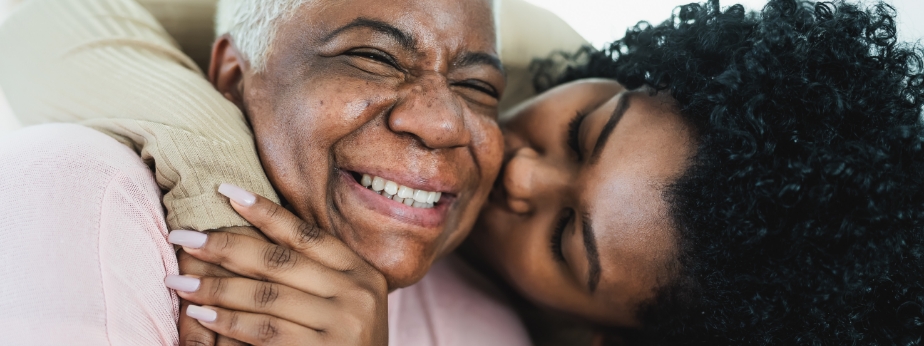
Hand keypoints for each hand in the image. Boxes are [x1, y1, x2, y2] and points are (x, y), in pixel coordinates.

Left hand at [166, 184, 388, 345]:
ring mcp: (342, 326)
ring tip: (180, 281)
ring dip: (216, 287)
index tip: (225, 192)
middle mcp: (356, 295)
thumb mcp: (346, 304)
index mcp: (363, 274)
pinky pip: (265, 332)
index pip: (307, 235)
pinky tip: (200, 315)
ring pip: (266, 296)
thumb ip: (316, 274)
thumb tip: (256, 232)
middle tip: (184, 237)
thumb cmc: (345, 345)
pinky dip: (228, 322)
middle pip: (280, 261)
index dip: (265, 212)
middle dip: (225, 246)